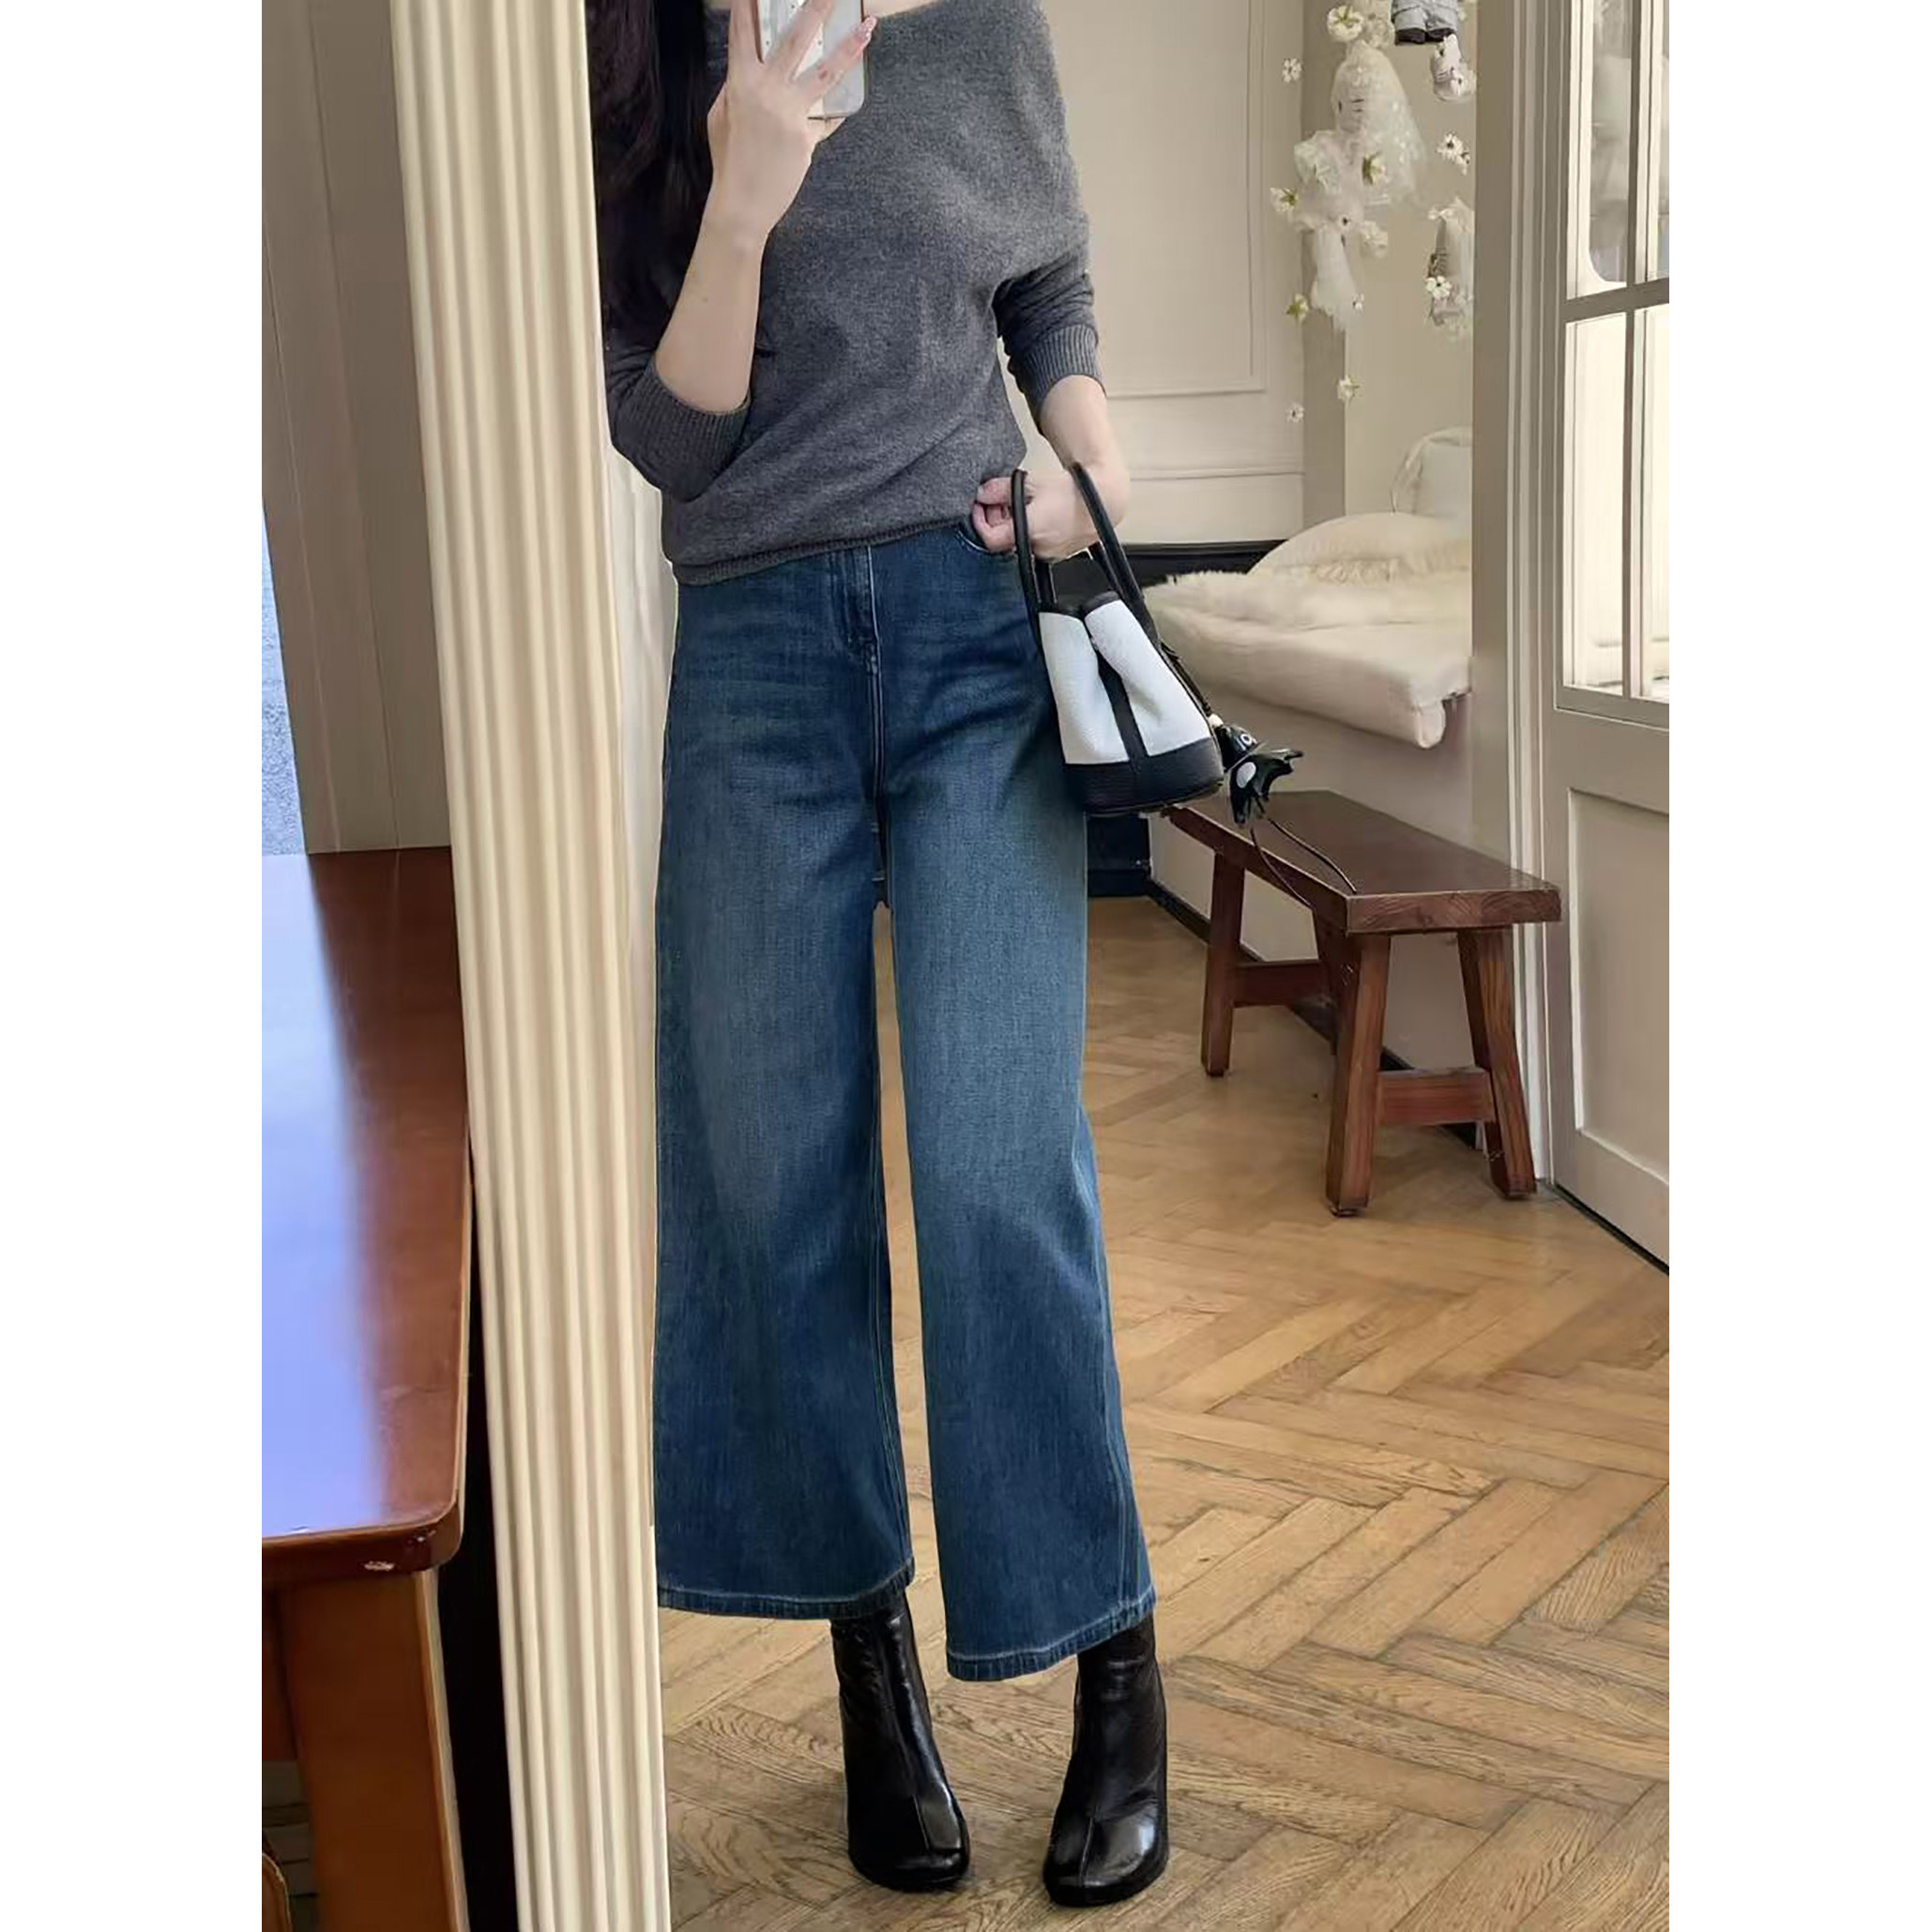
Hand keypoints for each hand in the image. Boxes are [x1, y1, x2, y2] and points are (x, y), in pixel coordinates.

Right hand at [707, 0, 873, 243]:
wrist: (741, 204)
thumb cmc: (729, 160)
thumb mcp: (723, 116)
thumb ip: (738, 88)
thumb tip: (753, 71)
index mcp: (739, 82)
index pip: (743, 33)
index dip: (748, 6)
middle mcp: (766, 91)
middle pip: (794, 40)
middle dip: (813, 9)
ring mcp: (789, 112)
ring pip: (825, 71)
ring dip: (848, 46)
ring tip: (867, 27)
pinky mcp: (806, 135)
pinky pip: (825, 117)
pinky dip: (834, 113)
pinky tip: (848, 101)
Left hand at [969, 465, 1130, 560]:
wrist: (1105, 498)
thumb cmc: (1073, 490)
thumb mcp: (1031, 483)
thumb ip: (1000, 490)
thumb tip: (981, 494)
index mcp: (1028, 531)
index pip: (990, 539)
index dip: (980, 523)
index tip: (979, 508)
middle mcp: (1038, 549)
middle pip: (1004, 540)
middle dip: (997, 521)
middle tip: (998, 501)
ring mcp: (1050, 555)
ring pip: (1020, 543)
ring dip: (1014, 526)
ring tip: (1021, 504)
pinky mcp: (1060, 555)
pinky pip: (1037, 545)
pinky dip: (1030, 532)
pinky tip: (1038, 514)